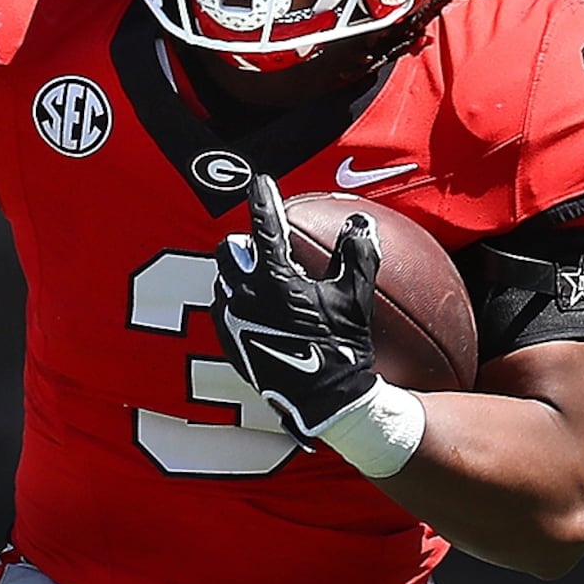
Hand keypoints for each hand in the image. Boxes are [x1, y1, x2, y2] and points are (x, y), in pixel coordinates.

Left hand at [213, 173, 380, 438]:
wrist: (324, 402)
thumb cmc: (343, 349)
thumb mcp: (356, 300)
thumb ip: (358, 255)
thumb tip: (360, 222)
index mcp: (274, 281)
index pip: (265, 227)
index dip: (263, 199)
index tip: (261, 181)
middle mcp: (244, 297)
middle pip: (229, 252)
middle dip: (243, 244)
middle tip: (261, 246)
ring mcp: (231, 322)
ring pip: (223, 281)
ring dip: (238, 275)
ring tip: (259, 280)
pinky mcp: (227, 343)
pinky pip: (223, 310)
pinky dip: (237, 301)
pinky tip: (254, 310)